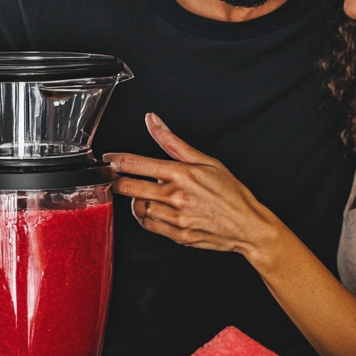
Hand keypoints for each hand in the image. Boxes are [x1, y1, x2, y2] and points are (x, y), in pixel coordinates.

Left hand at [104, 114, 280, 258]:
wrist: (247, 225)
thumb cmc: (230, 192)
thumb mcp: (206, 160)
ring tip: (146, 194)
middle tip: (118, 178)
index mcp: (181, 174)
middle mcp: (175, 196)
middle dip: (118, 182)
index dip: (116, 160)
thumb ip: (173, 142)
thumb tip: (153, 120)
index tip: (108, 159)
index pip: (136, 164)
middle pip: (128, 188)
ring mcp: (175, 218)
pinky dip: (145, 216)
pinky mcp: (176, 235)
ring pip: (137, 207)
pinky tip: (154, 209)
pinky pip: (148, 225)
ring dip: (135, 200)